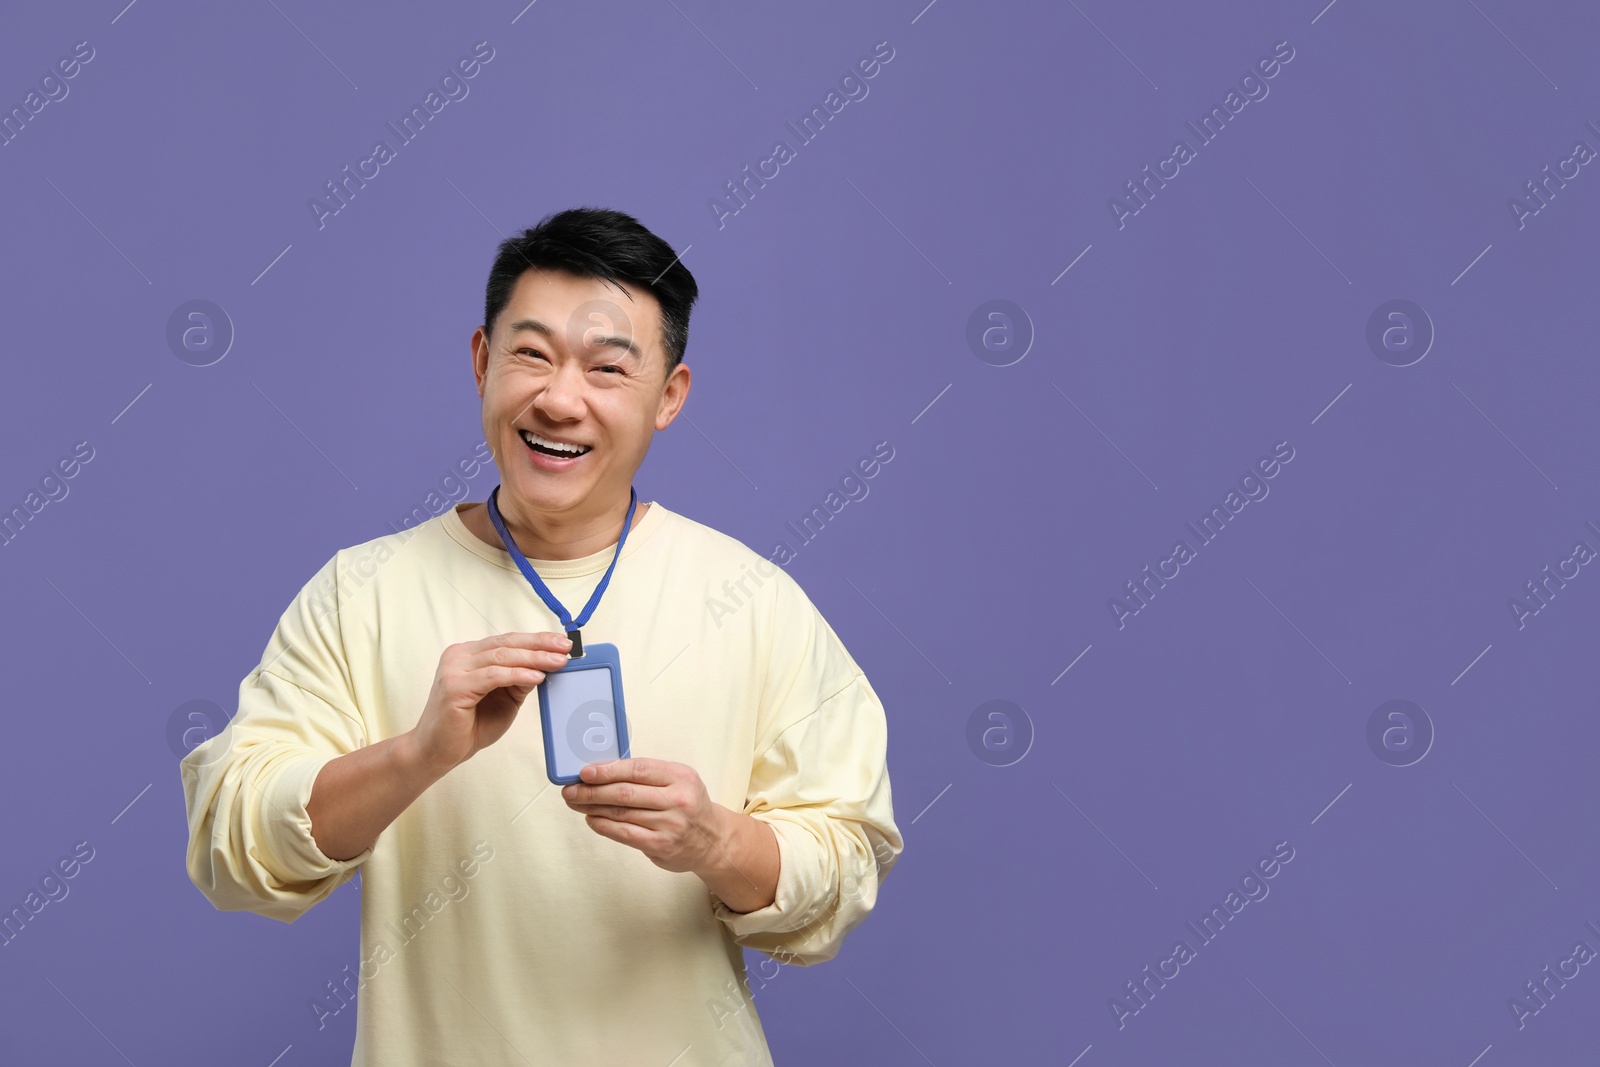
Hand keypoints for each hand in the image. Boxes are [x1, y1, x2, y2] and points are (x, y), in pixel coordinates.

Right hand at [408, 631, 571, 774]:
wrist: (437, 752)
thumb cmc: (468, 726)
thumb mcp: (504, 698)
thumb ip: (520, 680)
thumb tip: (546, 664)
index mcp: (468, 654)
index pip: (507, 640)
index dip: (537, 639)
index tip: (562, 642)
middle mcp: (459, 656)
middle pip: (506, 644)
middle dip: (540, 645)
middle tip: (566, 648)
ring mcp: (454, 669)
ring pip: (502, 656)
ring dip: (534, 658)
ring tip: (558, 662)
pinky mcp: (454, 686)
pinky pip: (493, 675)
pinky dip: (517, 674)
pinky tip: (537, 676)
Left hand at [561, 758, 728, 873]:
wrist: (713, 840)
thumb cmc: (688, 805)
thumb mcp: (678, 780)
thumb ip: (647, 775)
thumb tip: (602, 771)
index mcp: (680, 776)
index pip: (638, 769)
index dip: (608, 770)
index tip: (584, 771)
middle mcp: (677, 800)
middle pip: (625, 792)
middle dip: (592, 790)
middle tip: (571, 789)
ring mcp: (670, 825)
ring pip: (622, 813)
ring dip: (592, 808)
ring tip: (576, 803)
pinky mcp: (661, 845)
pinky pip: (625, 834)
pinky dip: (604, 826)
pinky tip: (592, 819)